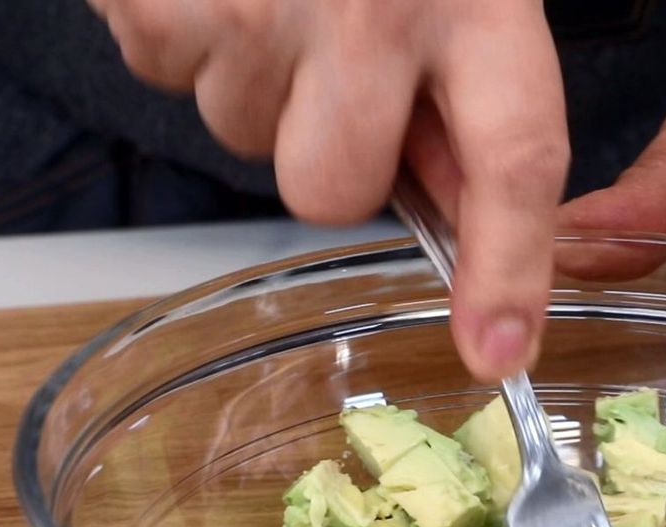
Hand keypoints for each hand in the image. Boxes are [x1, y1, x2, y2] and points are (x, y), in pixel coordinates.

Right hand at [89, 0, 569, 380]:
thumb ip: (467, 88)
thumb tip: (456, 205)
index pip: (513, 160)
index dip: (507, 268)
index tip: (499, 353)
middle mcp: (366, 11)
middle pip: (331, 191)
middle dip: (335, 157)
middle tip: (341, 63)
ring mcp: (250, 9)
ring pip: (246, 140)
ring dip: (265, 90)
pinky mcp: (153, 1)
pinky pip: (172, 77)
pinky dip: (195, 42)